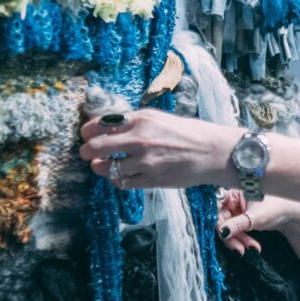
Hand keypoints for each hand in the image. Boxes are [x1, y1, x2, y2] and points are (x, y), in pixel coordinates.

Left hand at [80, 108, 244, 189]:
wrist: (214, 152)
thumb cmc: (189, 133)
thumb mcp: (159, 118)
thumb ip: (133, 122)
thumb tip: (106, 127)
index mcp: (141, 119)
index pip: (98, 125)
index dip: (87, 132)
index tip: (87, 136)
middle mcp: (139, 139)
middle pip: (94, 147)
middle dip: (85, 152)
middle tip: (86, 154)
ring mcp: (144, 162)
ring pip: (104, 168)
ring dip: (99, 167)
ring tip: (104, 165)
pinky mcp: (150, 180)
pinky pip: (121, 182)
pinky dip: (117, 179)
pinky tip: (123, 175)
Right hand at [217, 189, 299, 254]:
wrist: (292, 214)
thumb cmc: (275, 208)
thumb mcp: (255, 217)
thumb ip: (237, 225)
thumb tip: (222, 232)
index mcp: (233, 192)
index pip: (216, 207)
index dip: (218, 222)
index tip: (224, 235)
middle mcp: (232, 200)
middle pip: (222, 221)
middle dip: (232, 237)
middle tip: (240, 249)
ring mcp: (236, 210)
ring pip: (228, 229)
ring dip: (238, 241)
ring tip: (252, 248)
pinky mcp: (241, 219)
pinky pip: (235, 232)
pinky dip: (243, 240)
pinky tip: (253, 247)